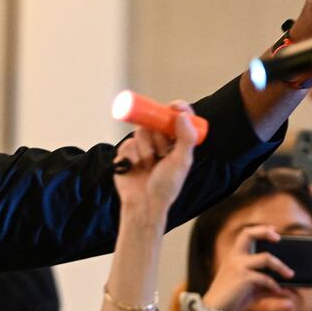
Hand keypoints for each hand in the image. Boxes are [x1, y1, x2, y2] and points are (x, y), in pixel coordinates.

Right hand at [111, 104, 199, 225]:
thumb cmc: (165, 187)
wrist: (143, 204)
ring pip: (141, 131)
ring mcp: (141, 146)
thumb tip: (183, 115)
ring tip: (149, 166)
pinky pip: (128, 143)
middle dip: (159, 136)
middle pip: (156, 121)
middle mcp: (158, 142)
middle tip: (163, 153)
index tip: (175, 105)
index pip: (176, 119)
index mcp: (174, 143)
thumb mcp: (181, 162)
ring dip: (146, 149)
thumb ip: (186, 138)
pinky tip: (137, 168)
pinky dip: (133, 156)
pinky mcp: (126, 153)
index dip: (177, 109)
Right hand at [202, 224, 293, 310]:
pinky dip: (274, 285)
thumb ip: (264, 283)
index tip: (274, 231)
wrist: (215, 310)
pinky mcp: (243, 278)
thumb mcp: (249, 287)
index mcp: (233, 256)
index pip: (245, 234)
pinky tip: (278, 290)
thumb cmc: (231, 298)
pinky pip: (265, 278)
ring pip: (266, 258)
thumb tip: (285, 285)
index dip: (260, 230)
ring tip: (290, 275)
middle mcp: (234, 257)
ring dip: (281, 267)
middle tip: (279, 239)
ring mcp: (238, 266)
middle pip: (249, 234)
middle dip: (265, 232)